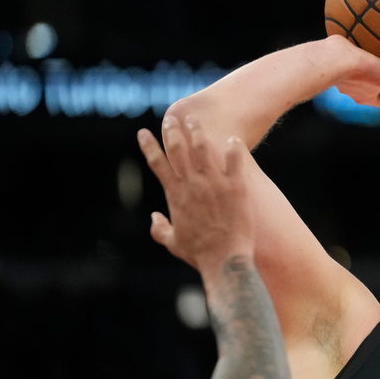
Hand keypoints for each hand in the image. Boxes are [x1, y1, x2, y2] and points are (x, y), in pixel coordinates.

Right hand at [137, 117, 254, 272]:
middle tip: (171, 118)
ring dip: (197, 131)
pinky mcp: (236, 187)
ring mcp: (215, 183)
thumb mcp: (173, 243)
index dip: (149, 145)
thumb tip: (155, 217)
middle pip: (178, 148)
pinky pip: (235, 160)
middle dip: (172, 130)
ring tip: (195, 120)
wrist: (225, 261)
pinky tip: (234, 139)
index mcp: (175, 194)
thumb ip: (159, 229)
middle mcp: (192, 184)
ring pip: (203, 148)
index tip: (143, 132)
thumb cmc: (199, 254)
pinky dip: (233, 148)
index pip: (157, 163)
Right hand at [327, 36, 379, 106]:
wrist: (331, 59)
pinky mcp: (335, 61)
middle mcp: (354, 90)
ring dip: (369, 68)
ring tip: (378, 56)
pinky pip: (349, 56)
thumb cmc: (361, 71)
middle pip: (372, 88)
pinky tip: (362, 37)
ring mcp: (343, 76)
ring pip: (360, 73)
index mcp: (367, 97)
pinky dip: (357, 52)